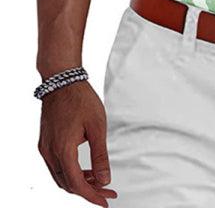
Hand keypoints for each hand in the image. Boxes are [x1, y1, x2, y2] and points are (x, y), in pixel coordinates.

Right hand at [37, 80, 117, 205]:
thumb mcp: (97, 127)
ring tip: (99, 181)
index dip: (91, 195)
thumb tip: (105, 179)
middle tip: (107, 192)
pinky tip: (85, 170)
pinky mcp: (45, 143)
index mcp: (63, 150)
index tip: (105, 201)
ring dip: (79, 182)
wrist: (62, 81)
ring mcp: (45, 148)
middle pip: (67, 184)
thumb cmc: (81, 99)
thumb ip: (100, 155)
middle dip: (88, 190)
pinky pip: (56, 166)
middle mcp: (50, 153)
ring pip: (61, 177)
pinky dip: (71, 172)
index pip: (76, 184)